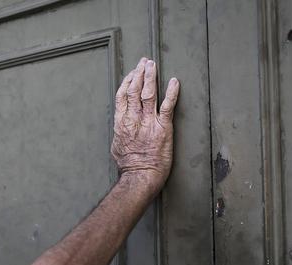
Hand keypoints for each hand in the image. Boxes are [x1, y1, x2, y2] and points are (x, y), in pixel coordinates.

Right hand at [111, 57, 179, 189]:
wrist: (140, 176)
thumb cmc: (129, 166)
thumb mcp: (117, 146)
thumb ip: (120, 133)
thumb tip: (120, 128)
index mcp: (121, 122)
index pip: (122, 95)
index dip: (127, 81)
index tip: (132, 72)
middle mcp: (133, 119)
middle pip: (134, 89)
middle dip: (139, 73)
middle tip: (144, 62)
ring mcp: (148, 122)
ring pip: (148, 93)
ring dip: (151, 76)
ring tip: (152, 65)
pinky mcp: (163, 128)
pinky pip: (167, 106)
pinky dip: (171, 92)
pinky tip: (174, 81)